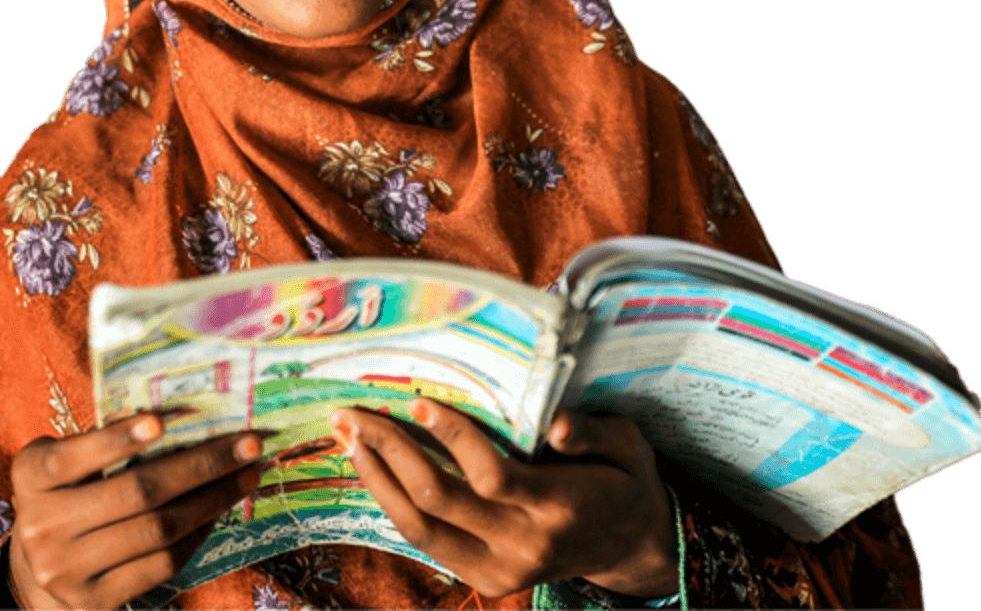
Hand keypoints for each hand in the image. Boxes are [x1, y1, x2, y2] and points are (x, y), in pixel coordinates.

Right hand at [8, 414, 264, 610]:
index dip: (116, 441)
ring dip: (213, 499)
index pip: (72, 457)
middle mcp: (41, 527)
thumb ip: (105, 442)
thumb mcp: (69, 463)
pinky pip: (162, 563)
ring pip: (158, 529)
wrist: (41, 573)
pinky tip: (219, 510)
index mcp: (32, 477)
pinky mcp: (95, 601)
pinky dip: (198, 532)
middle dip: (201, 465)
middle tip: (249, 443)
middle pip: (137, 493)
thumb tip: (186, 417)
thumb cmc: (69, 495)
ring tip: (247, 475)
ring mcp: (65, 571)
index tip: (161, 421)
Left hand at [329, 400, 677, 599]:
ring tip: (349, 438)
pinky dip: (394, 504)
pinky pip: (427, 542)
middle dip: (391, 452)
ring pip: (420, 531)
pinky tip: (374, 468)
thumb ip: (593, 434)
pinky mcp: (486, 580)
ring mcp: (501, 571)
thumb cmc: (625, 480)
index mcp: (559, 508)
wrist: (632, 547)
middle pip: (440, 503)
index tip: (418, 400)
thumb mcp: (627, 446)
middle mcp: (524, 546)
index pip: (491, 477)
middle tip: (354, 413)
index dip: (452, 438)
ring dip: (378, 480)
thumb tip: (558, 422)